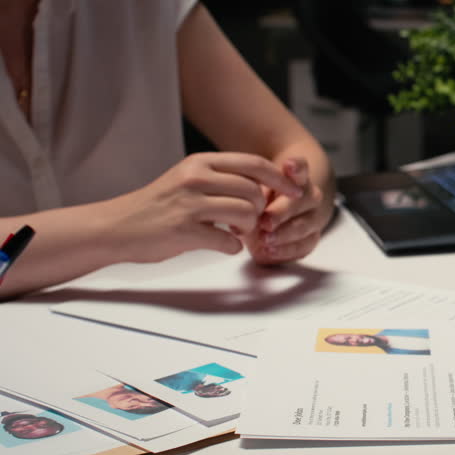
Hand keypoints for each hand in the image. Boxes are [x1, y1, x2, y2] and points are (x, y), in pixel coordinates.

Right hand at [105, 152, 300, 262]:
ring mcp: (190, 204)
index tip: (295, 193)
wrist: (116, 227)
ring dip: (247, 229)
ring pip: (246, 215)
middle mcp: (196, 178)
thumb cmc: (157, 206)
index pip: (255, 164)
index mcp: (200, 162)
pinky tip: (219, 244)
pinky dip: (230, 248)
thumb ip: (222, 178)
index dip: (281, 180)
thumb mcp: (188, 179)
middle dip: (259, 211)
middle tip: (246, 221)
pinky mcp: (184, 231)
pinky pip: (228, 243)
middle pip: (255, 192)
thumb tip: (263, 186)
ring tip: (233, 232)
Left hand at [245, 157, 333, 263]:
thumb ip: (252, 192)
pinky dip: (285, 251)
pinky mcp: (311, 239)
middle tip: (266, 221)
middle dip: (282, 212)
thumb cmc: (263, 200)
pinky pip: (303, 246)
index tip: (288, 165)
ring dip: (284, 234)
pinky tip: (270, 251)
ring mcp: (313, 219)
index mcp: (297, 178)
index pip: (301, 169)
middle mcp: (310, 197)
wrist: (278, 216)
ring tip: (265, 239)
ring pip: (304, 226)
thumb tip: (242, 203)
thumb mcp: (255, 190)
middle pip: (301, 202)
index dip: (296, 167)